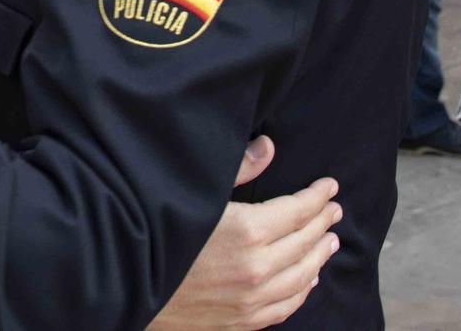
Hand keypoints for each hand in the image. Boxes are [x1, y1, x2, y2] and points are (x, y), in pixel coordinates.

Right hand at [148, 137, 341, 329]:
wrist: (126, 284)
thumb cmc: (157, 233)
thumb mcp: (195, 194)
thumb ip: (237, 170)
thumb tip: (268, 147)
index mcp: (247, 232)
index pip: (298, 211)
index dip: (317, 196)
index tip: (329, 186)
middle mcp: (256, 269)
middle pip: (304, 242)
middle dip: (322, 222)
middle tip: (334, 209)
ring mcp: (251, 299)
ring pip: (302, 277)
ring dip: (319, 255)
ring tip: (330, 240)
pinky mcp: (241, 321)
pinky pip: (285, 306)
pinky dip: (303, 290)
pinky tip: (309, 279)